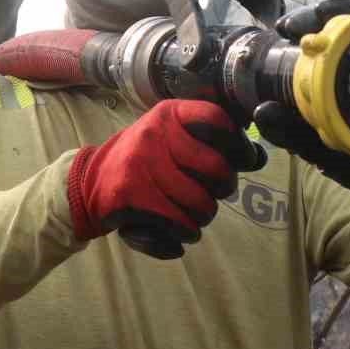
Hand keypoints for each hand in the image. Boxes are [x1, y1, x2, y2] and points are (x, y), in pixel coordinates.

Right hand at [68, 99, 266, 258]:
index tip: (242, 160)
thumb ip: (214, 144)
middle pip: (217, 169)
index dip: (239, 145)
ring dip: (202, 218)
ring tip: (191, 216)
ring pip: (200, 204)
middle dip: (222, 189)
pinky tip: (179, 232)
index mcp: (170, 114)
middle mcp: (154, 133)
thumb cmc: (146, 161)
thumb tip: (258, 157)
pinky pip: (178, 223)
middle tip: (212, 195)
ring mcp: (140, 163)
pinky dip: (184, 234)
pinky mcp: (129, 195)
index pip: (217, 120)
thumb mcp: (174, 140)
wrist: (91, 181)